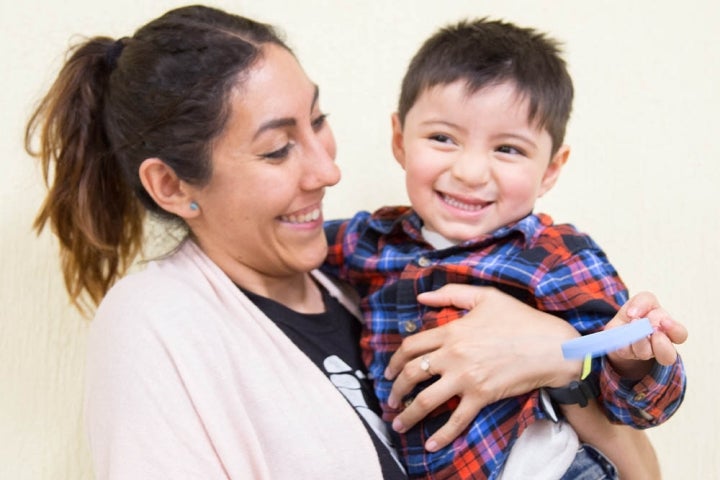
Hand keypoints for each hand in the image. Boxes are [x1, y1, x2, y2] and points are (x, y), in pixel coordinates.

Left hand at [384, 284, 581, 450]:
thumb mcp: (486, 296)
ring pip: (426, 399)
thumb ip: (451, 294)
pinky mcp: (481, 396)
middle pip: (412, 373)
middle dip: (395, 389)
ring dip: (408, 414)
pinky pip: (457, 419)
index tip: (389, 371)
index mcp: (452, 331)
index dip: (394, 360)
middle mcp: (453, 355)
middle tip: (390, 399)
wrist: (551, 346)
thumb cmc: (521, 318)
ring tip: (398, 423)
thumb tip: (422, 298)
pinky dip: (442, 434)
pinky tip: (431, 444)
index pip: (411, 346)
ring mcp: (466, 377)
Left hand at [605, 291, 687, 378]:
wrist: (620, 322)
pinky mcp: (625, 352)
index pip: (680, 335)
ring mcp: (642, 353)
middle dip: (660, 343)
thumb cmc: (639, 312)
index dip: (674, 330)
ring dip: (639, 340)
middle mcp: (658, 347)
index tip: (664, 321)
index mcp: (668, 332)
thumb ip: (644, 301)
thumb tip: (634, 313)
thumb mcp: (645, 300)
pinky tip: (621, 333)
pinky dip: (623, 340)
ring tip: (633, 325)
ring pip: (644, 353)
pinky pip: (624, 350)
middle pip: (668, 355)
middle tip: (652, 330)